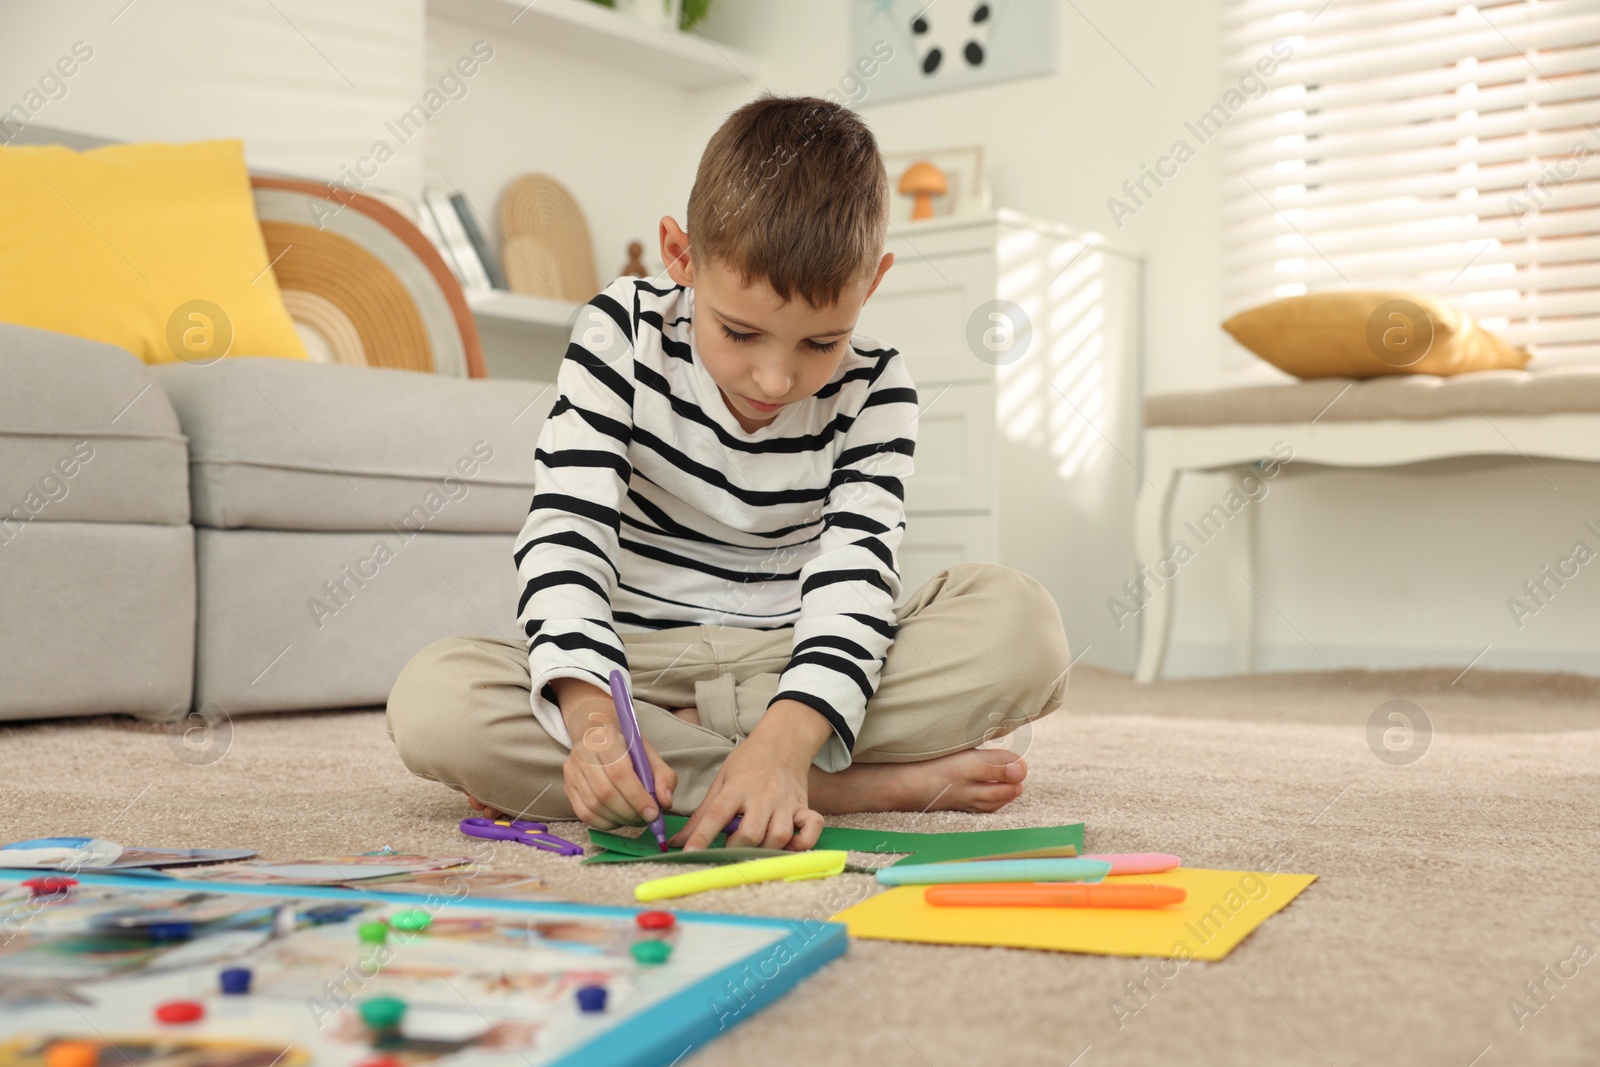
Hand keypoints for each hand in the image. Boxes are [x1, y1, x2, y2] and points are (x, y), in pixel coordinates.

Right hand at [559, 688, 676, 830]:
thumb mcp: (649, 754)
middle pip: (605, 792)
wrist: (597, 737)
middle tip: (646, 818)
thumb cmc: (626, 747)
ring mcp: (572, 771)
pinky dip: (606, 823)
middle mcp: (584, 754)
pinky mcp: (568, 787)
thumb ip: (663, 776)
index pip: (619, 772)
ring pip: (594, 806)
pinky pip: (585, 814)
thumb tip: (665, 802)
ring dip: (619, 819)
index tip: (653, 812)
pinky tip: (619, 819)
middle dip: (629, 812)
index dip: (637, 796)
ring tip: (635, 818)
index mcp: (607, 740)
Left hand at [669, 699, 829, 851]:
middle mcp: (762, 796)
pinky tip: (789, 845)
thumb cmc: (748, 762)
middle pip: (751, 833)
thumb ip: (703, 814)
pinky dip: (803, 843)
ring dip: (765, 848)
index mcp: (737, 787)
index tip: (689, 853)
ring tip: (756, 845)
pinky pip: (811, 829)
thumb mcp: (721, 780)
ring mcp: (786, 802)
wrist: (783, 741)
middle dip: (737, 847)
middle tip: (731, 846)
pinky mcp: (804, 806)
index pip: (717, 814)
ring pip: (779, 836)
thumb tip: (680, 841)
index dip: (702, 836)